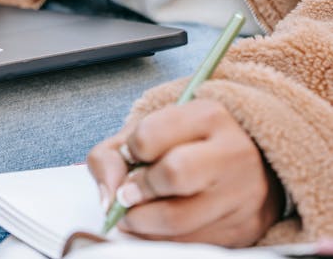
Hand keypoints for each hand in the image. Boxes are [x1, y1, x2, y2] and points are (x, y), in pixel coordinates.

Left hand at [87, 99, 282, 245]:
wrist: (252, 160)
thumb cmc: (191, 143)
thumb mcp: (153, 129)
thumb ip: (114, 153)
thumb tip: (108, 197)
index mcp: (208, 116)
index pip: (151, 135)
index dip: (131, 149)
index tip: (132, 154)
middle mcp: (232, 152)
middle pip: (172, 175)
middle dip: (138, 190)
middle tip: (127, 195)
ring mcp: (243, 194)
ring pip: (180, 221)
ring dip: (143, 223)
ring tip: (133, 216)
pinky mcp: (245, 228)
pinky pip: (193, 244)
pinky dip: (164, 240)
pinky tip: (156, 228)